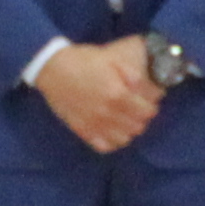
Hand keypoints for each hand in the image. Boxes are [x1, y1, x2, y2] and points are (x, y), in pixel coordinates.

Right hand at [38, 38, 159, 153]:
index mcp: (117, 95)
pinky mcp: (83, 131)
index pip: (147, 112)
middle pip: (138, 127)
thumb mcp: (111, 59)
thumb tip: (150, 88)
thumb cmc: (83, 60)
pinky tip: (112, 130)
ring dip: (129, 130)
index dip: (151, 106)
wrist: (53, 69)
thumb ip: (132, 74)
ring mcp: (95, 125)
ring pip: (124, 139)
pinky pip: (105, 146)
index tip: (149, 101)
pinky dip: (112, 141)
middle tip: (138, 109)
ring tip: (126, 120)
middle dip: (142, 118)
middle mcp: (108, 114)